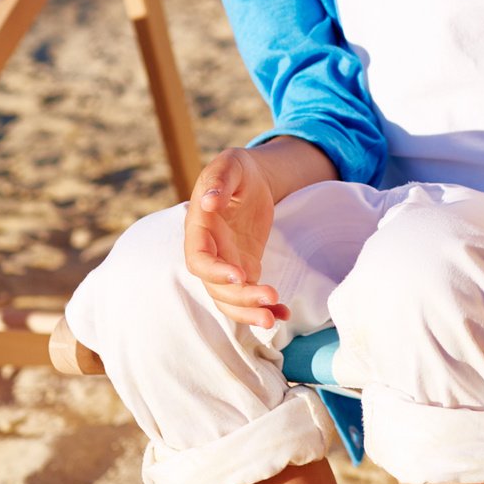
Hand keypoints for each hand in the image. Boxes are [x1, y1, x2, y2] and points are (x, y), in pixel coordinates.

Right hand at [184, 147, 285, 326]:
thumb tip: (208, 202)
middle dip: (240, 299)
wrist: (251, 179)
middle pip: (216, 287)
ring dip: (249, 312)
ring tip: (274, 318)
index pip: (199, 259)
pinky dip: (265, 306)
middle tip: (268, 300)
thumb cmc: (236, 169)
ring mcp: (226, 263)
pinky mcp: (244, 268)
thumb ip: (219, 181)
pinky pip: (250, 293)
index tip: (239, 275)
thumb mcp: (230, 165)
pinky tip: (283, 313)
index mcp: (200, 229)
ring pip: (230, 298)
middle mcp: (210, 252)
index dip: (215, 271)